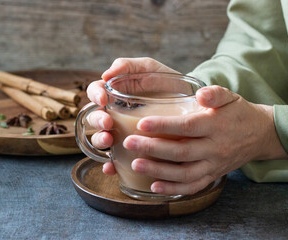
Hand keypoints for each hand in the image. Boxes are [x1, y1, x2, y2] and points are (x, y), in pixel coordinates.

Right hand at [86, 57, 179, 173]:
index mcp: (116, 93)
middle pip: (95, 117)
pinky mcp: (131, 149)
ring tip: (109, 141)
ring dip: (100, 140)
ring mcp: (122, 132)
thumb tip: (106, 75)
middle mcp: (115, 114)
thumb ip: (129, 65)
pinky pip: (115, 160)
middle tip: (108, 123)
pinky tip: (111, 167)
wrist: (192, 104)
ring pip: (101, 138)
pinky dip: (110, 165)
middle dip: (97, 121)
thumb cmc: (167, 83)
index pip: (96, 92)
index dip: (95, 95)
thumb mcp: (150, 69)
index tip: (103, 99)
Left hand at [123, 85, 287, 194]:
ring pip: (184, 173)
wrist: (260, 135)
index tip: (141, 124)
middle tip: (128, 143)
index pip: (186, 127)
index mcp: (216, 125)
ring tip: (135, 165)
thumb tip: (201, 93)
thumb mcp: (230, 97)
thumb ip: (215, 93)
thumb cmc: (238, 113)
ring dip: (158, 171)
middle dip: (152, 149)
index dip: (163, 126)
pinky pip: (193, 186)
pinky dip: (173, 189)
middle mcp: (215, 148)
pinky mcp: (213, 176)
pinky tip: (154, 187)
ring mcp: (214, 165)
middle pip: (181, 152)